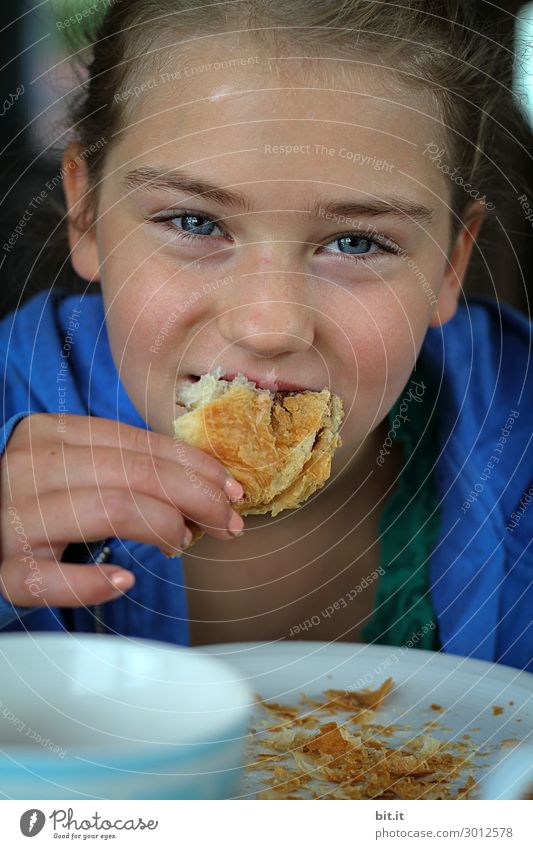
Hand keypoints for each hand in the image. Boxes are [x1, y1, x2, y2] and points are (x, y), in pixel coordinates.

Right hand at [0, 414, 243, 607]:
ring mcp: (13, 519)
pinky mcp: (3, 569)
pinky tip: (124, 580)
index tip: (231, 488)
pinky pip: (49, 580)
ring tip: (182, 542)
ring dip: (162, 526)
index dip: (194, 466)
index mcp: (50, 433)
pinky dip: (91, 582)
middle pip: (133, 474)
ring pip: (107, 510)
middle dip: (196, 497)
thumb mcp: (71, 464)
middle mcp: (28, 468)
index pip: (138, 443)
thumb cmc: (34, 493)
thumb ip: (124, 467)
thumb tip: (200, 490)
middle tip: (228, 522)